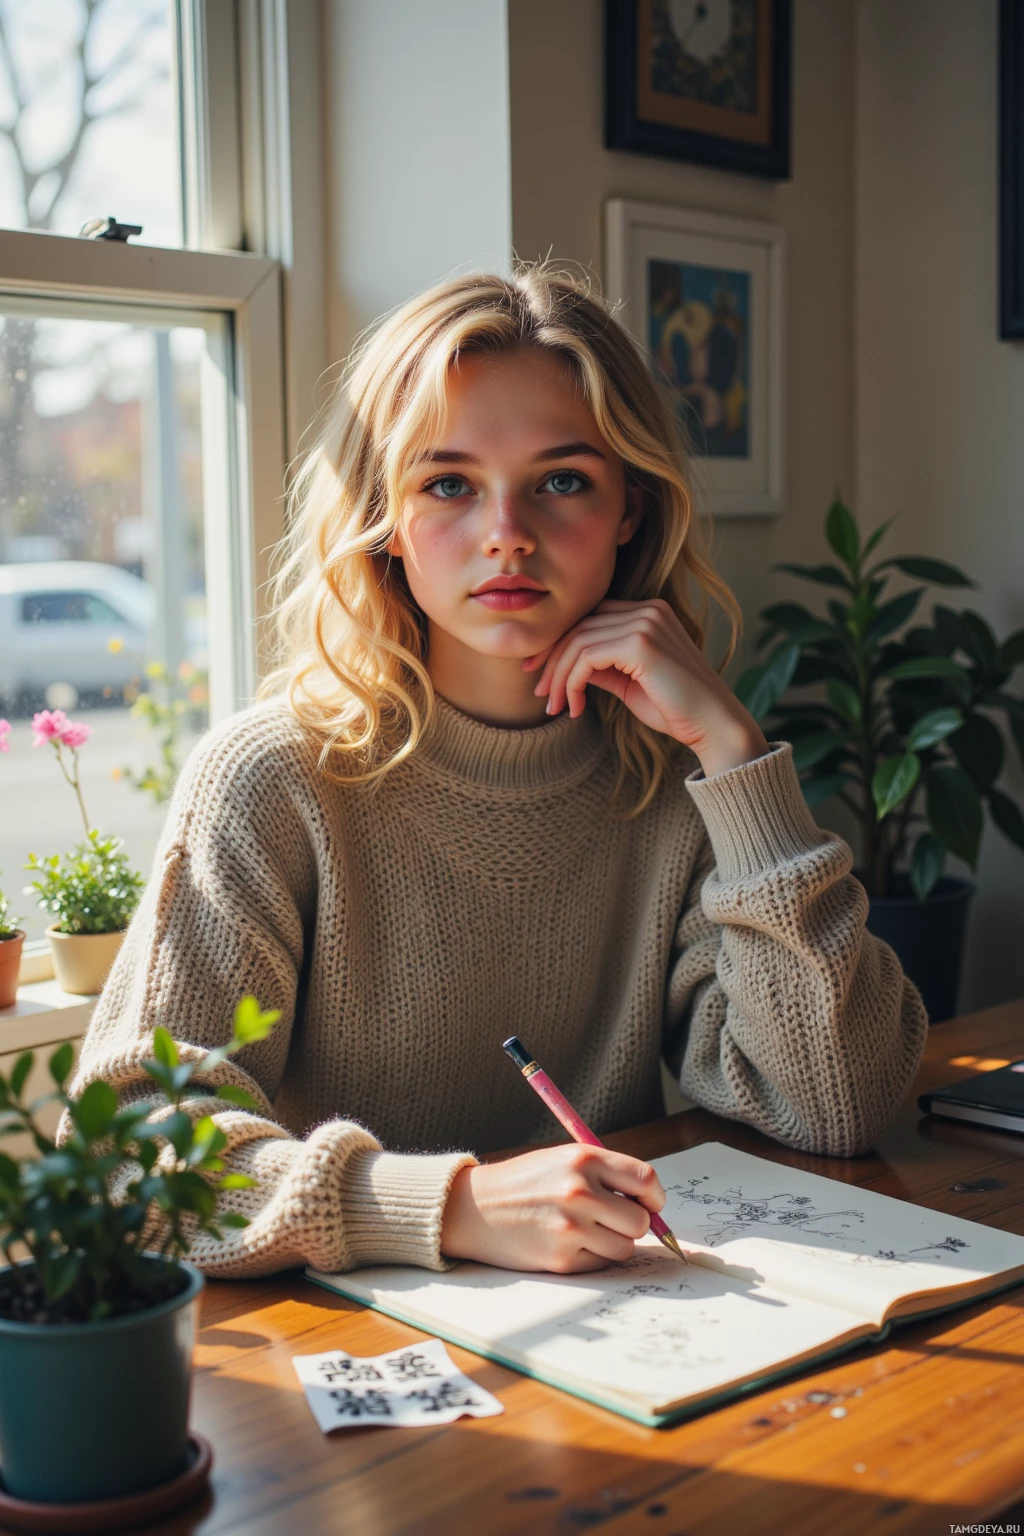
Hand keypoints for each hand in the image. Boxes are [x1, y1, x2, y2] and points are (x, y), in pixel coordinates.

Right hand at [440, 1144, 664, 1272]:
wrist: (474, 1207)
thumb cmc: (523, 1183)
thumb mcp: (563, 1160)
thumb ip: (606, 1175)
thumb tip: (651, 1205)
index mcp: (583, 1159)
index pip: (645, 1179)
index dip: (654, 1196)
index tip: (651, 1204)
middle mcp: (580, 1191)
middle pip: (641, 1221)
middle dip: (634, 1224)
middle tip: (614, 1221)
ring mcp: (571, 1227)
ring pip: (624, 1247)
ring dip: (612, 1243)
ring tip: (585, 1231)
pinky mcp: (561, 1258)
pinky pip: (600, 1263)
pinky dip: (591, 1257)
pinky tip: (567, 1244)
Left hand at [523, 598, 768, 777]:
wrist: (713, 725)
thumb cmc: (675, 709)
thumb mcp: (628, 683)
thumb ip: (601, 667)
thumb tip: (564, 665)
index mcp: (649, 613)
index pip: (590, 617)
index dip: (560, 643)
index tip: (540, 673)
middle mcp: (648, 610)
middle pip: (580, 626)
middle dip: (552, 661)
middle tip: (540, 694)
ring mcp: (646, 623)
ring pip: (578, 642)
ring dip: (559, 678)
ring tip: (556, 707)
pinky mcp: (641, 644)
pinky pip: (587, 658)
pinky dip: (573, 683)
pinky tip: (576, 706)